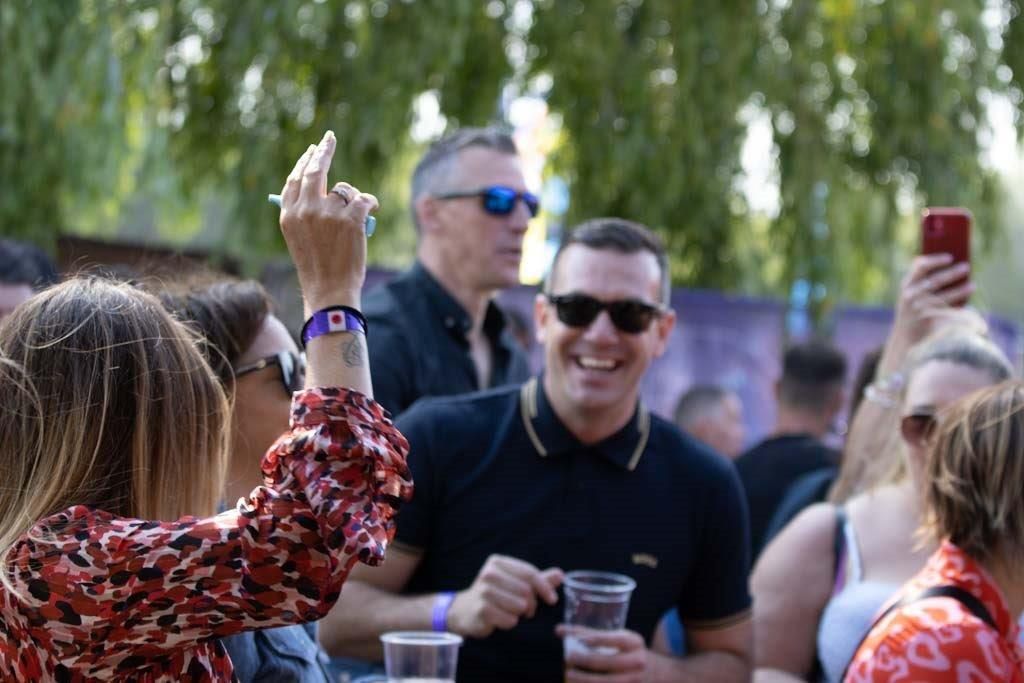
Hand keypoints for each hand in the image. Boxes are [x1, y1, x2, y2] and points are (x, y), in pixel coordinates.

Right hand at [278, 130, 378, 310]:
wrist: (330, 290)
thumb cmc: (318, 267)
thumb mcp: (300, 239)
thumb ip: (305, 213)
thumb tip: (324, 191)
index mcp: (289, 214)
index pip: (295, 179)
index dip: (305, 162)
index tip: (313, 150)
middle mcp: (305, 209)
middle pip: (315, 170)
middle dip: (323, 151)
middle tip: (329, 138)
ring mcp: (328, 213)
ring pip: (345, 190)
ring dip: (354, 197)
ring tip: (356, 215)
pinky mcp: (350, 219)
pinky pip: (363, 199)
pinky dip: (371, 203)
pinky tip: (373, 209)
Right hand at [447, 555, 562, 638]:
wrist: (466, 610)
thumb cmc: (495, 595)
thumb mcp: (515, 583)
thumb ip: (538, 579)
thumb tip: (560, 574)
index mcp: (498, 562)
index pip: (529, 573)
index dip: (544, 587)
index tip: (552, 600)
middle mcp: (489, 573)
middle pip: (526, 591)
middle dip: (531, 604)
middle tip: (526, 610)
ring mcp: (483, 591)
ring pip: (520, 606)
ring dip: (520, 614)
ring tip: (511, 613)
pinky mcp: (481, 609)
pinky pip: (510, 620)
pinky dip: (510, 623)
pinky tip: (501, 619)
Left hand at [557, 625, 648, 681]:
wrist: (653, 672)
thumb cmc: (625, 651)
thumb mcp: (615, 638)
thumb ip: (588, 633)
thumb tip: (558, 630)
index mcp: (635, 642)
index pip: (617, 639)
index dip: (598, 639)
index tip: (580, 640)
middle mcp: (638, 661)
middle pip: (609, 662)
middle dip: (586, 660)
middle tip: (568, 658)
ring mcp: (634, 680)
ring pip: (607, 682)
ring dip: (585, 679)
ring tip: (568, 675)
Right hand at [892, 253, 973, 344]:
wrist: (905, 334)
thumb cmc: (914, 309)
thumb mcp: (913, 293)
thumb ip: (925, 281)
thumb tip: (956, 269)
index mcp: (907, 283)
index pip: (919, 266)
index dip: (935, 260)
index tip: (950, 257)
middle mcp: (910, 294)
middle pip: (935, 280)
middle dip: (952, 273)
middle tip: (967, 267)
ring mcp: (917, 307)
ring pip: (943, 297)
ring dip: (960, 291)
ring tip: (972, 286)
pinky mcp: (925, 318)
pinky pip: (945, 311)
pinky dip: (957, 308)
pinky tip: (967, 306)